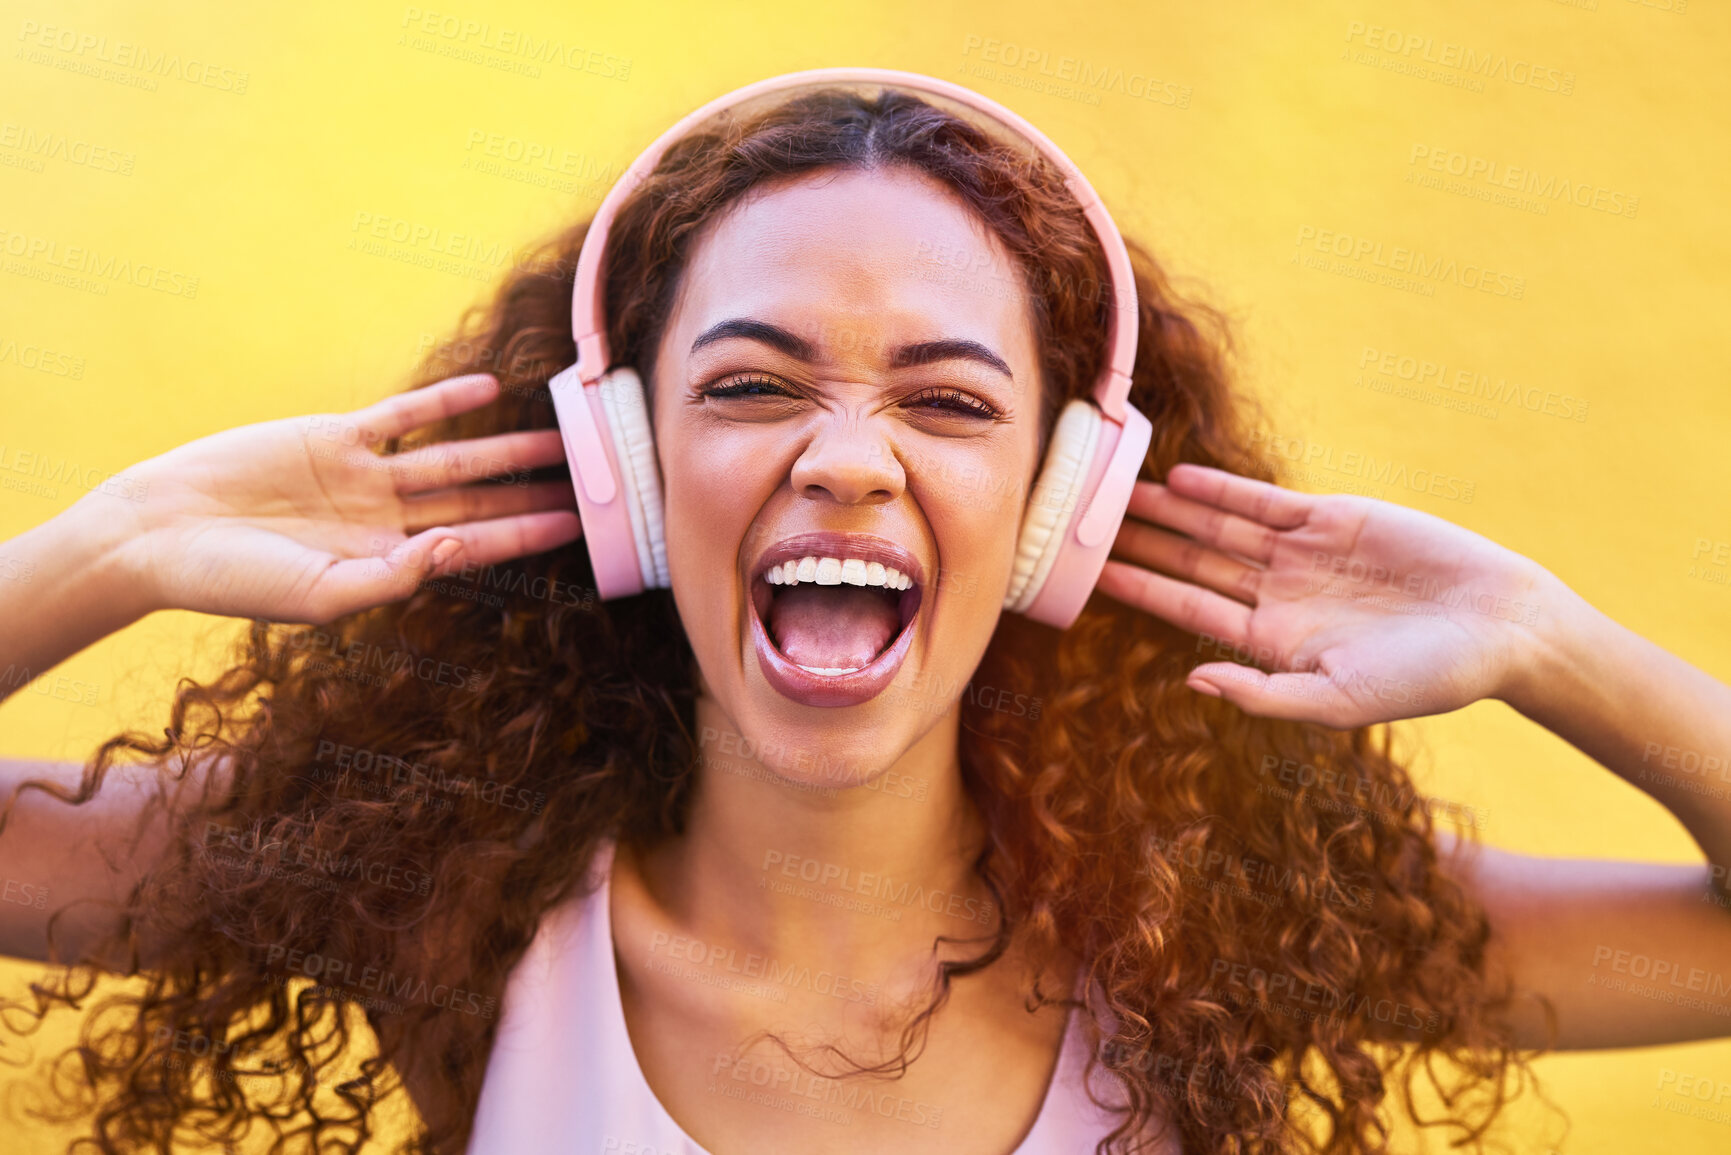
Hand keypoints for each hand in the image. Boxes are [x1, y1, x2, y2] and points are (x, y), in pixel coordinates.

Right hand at [99, 373, 581, 623]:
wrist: (160, 534)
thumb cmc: (235, 581)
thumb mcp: (321, 596)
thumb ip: (393, 577)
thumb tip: (456, 549)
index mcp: (387, 563)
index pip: (475, 548)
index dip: (527, 536)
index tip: (581, 528)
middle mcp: (385, 519)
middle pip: (477, 503)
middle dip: (532, 494)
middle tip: (592, 482)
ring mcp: (363, 476)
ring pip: (452, 459)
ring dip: (504, 448)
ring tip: (559, 438)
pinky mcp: (335, 437)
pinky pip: (402, 416)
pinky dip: (443, 402)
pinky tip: (489, 388)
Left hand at [1094, 464, 1558, 727]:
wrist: (1501, 628)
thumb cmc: (1426, 679)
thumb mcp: (1339, 701)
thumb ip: (1264, 695)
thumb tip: (1191, 682)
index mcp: (1271, 641)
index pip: (1186, 609)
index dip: (1138, 591)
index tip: (1084, 578)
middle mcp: (1276, 594)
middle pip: (1190, 563)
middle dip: (1139, 545)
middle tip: (1080, 524)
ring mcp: (1301, 554)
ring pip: (1217, 528)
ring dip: (1168, 512)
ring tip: (1114, 493)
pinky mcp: (1332, 519)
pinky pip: (1264, 502)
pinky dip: (1220, 490)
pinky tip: (1176, 480)